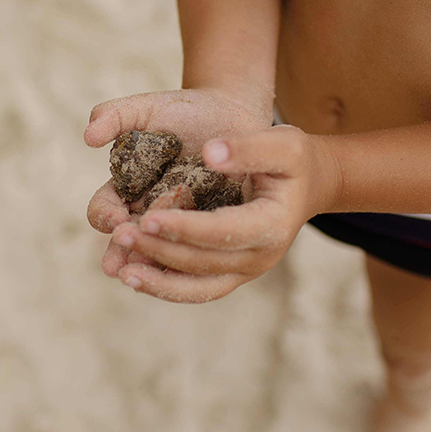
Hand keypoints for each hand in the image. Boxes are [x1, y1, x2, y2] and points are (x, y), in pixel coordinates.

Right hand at [85, 88, 271, 277]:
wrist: (234, 113)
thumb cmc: (185, 112)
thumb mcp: (148, 109)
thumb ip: (116, 115)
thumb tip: (88, 136)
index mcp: (127, 189)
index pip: (105, 209)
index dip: (105, 216)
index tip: (116, 218)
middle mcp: (150, 213)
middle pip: (128, 242)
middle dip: (120, 254)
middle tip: (116, 265)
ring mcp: (182, 225)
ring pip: (161, 253)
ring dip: (150, 264)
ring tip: (146, 273)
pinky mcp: (213, 231)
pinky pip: (199, 253)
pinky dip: (191, 262)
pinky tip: (191, 268)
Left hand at [107, 125, 341, 302]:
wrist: (310, 183)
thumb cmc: (295, 159)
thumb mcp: (282, 143)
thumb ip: (247, 147)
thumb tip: (209, 152)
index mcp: (272, 225)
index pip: (222, 232)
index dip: (185, 229)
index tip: (148, 219)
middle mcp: (260, 257)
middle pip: (203, 262)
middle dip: (160, 250)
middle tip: (120, 236)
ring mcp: (246, 270)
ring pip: (197, 287)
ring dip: (157, 281)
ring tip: (121, 271)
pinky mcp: (231, 274)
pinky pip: (196, 288)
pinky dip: (165, 285)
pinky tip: (135, 276)